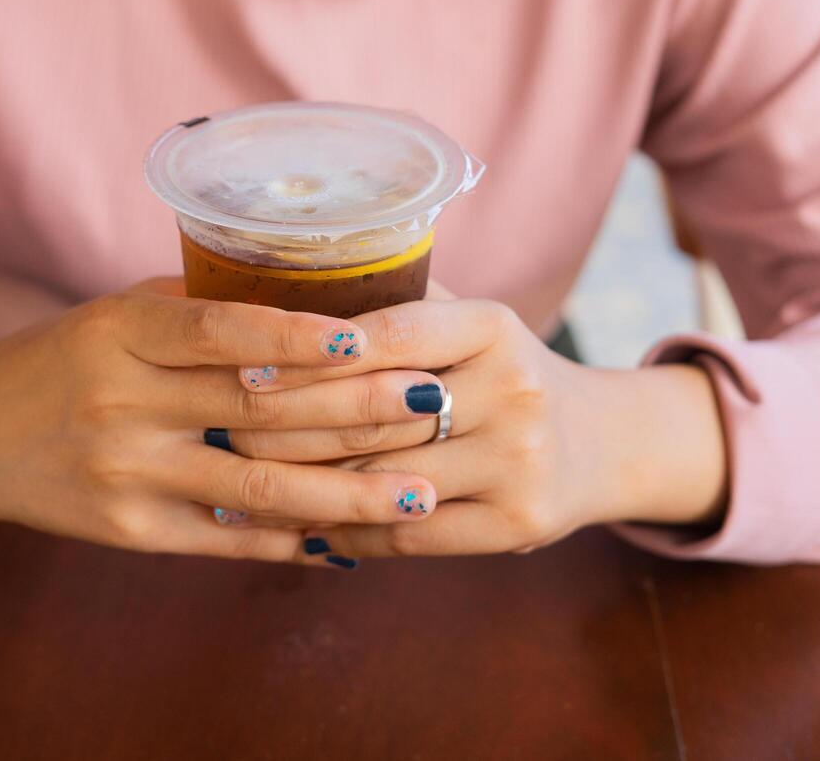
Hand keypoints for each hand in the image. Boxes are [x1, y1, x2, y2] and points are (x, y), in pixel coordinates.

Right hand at [0, 281, 459, 563]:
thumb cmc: (57, 360)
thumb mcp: (114, 315)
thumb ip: (200, 311)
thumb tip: (314, 305)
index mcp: (123, 332)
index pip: (223, 331)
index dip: (301, 337)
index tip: (373, 340)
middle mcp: (124, 403)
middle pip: (258, 410)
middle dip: (356, 412)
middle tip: (435, 408)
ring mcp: (127, 473)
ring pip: (255, 488)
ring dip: (346, 493)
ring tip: (418, 493)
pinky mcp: (129, 531)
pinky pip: (226, 539)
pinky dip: (292, 539)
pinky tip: (352, 539)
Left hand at [221, 298, 727, 559]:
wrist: (602, 445)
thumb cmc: (500, 374)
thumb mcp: (468, 325)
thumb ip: (395, 305)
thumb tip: (276, 282)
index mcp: (494, 325)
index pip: (391, 333)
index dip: (311, 352)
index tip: (243, 363)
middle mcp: (514, 390)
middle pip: (374, 415)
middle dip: (283, 426)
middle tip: (216, 430)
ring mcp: (521, 461)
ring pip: (382, 480)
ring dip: (300, 488)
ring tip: (237, 483)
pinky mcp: (519, 523)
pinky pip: (408, 536)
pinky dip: (346, 534)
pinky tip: (298, 528)